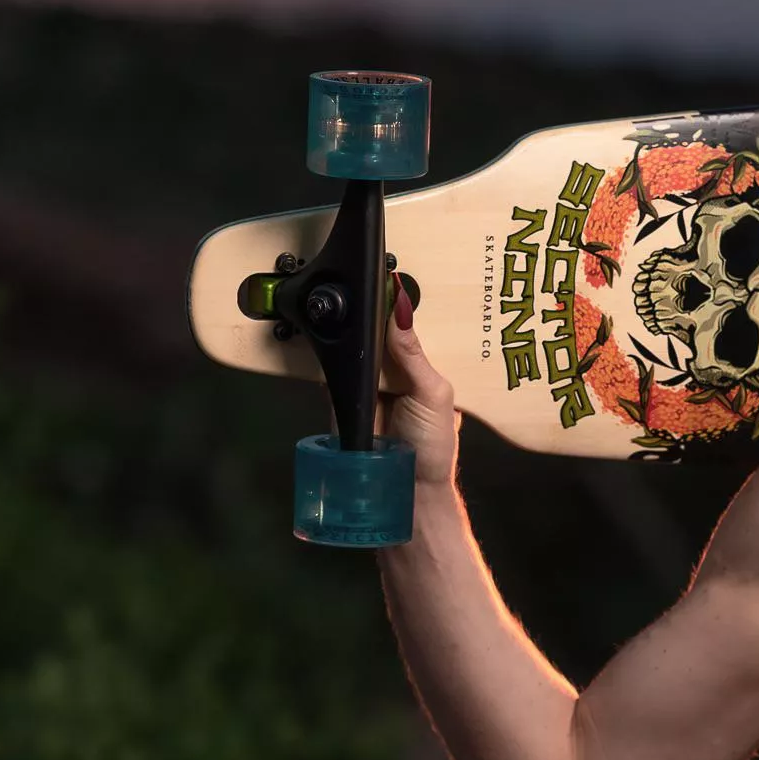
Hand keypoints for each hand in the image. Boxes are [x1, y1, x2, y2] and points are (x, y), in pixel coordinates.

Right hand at [326, 274, 461, 486]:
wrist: (405, 489)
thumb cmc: (432, 445)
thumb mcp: (433, 393)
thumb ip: (413, 353)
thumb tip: (400, 308)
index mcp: (421, 364)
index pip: (404, 324)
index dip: (395, 300)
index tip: (383, 269)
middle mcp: (393, 368)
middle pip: (376, 329)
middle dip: (368, 307)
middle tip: (357, 273)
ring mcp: (366, 380)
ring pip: (353, 344)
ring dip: (347, 326)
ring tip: (340, 292)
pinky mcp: (341, 394)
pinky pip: (332, 368)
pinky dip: (327, 353)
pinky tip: (325, 328)